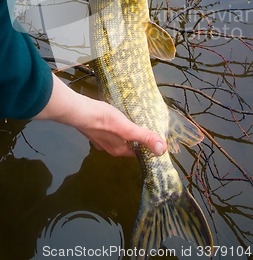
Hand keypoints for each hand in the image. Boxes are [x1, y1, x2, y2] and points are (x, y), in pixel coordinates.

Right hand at [35, 74, 166, 157]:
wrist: (80, 111)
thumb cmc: (104, 120)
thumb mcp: (128, 128)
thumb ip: (145, 137)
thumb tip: (163, 150)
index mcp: (119, 150)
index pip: (137, 152)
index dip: (146, 146)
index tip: (154, 138)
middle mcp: (109, 148)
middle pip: (127, 145)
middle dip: (135, 138)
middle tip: (144, 126)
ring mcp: (99, 139)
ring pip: (116, 137)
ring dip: (123, 131)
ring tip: (130, 120)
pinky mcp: (92, 129)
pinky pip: (107, 129)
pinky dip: (113, 125)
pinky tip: (114, 116)